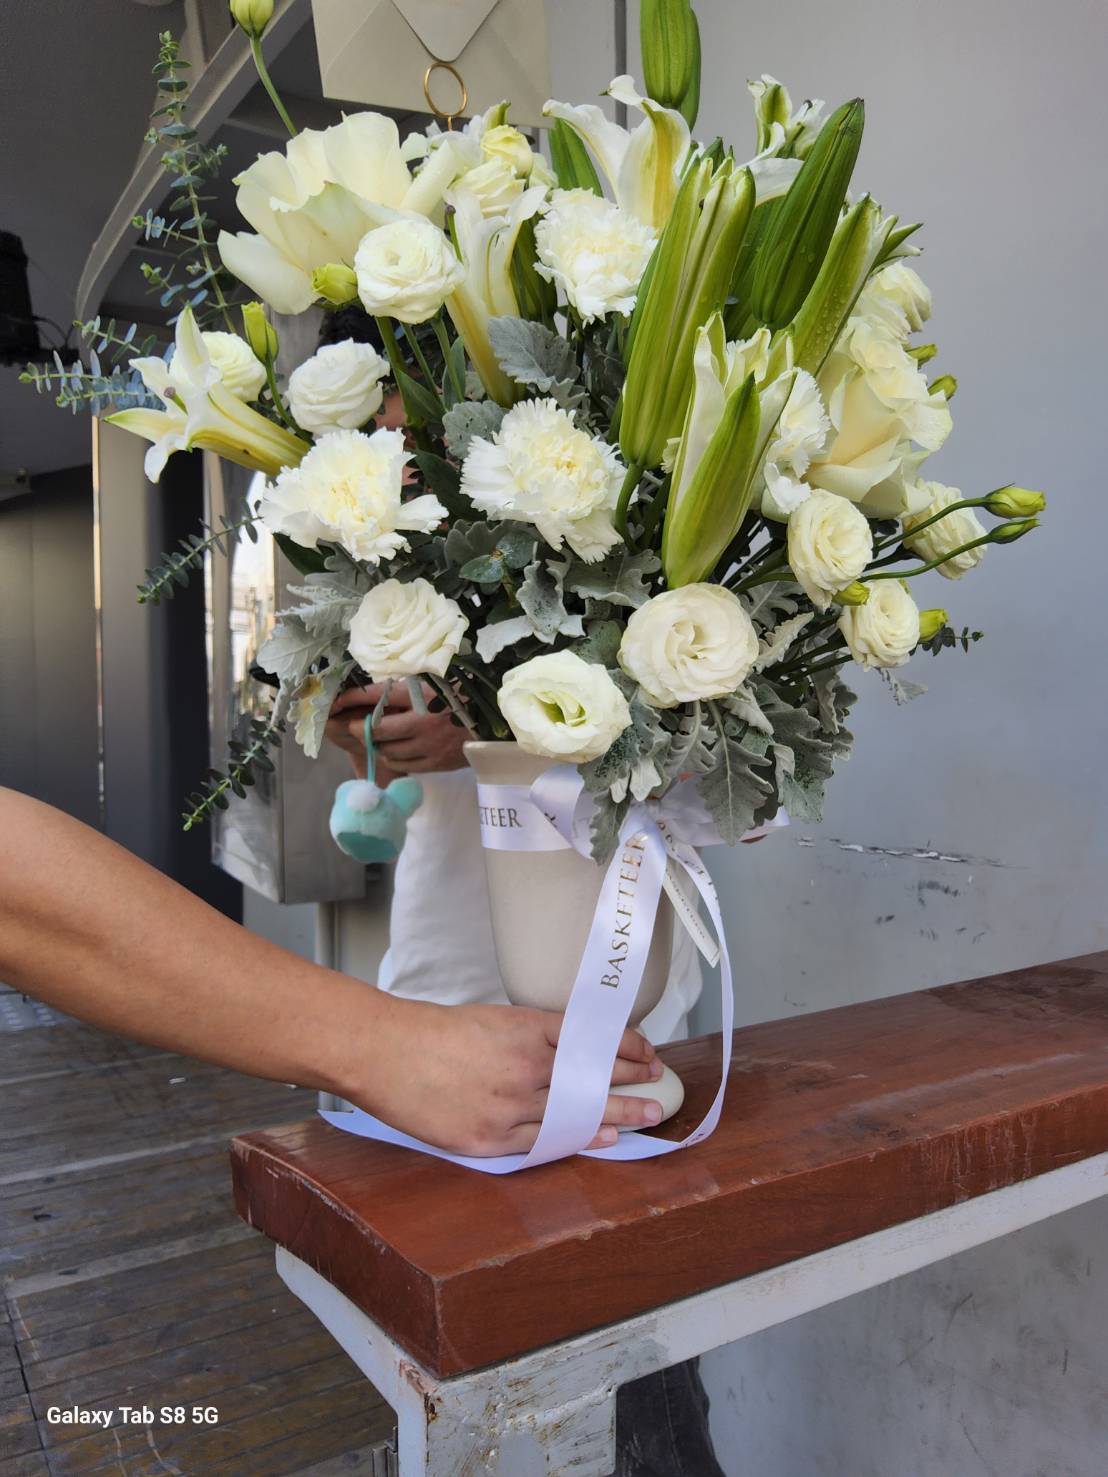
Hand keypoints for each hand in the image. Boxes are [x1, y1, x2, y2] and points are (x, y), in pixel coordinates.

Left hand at [326, 682, 468, 781]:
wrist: (494, 722)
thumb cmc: (460, 699)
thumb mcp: (435, 684)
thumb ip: (407, 688)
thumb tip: (371, 692)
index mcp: (422, 695)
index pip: (378, 695)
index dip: (353, 698)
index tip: (338, 702)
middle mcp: (422, 721)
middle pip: (376, 729)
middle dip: (362, 728)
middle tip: (358, 727)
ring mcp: (429, 745)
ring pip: (387, 751)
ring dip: (379, 746)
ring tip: (382, 739)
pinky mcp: (436, 763)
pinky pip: (403, 765)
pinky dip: (395, 759)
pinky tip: (398, 751)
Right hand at [350, 996, 665, 1155]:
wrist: (386, 1053)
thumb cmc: (433, 1032)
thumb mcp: (493, 1020)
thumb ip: (533, 1037)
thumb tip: (574, 1053)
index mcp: (525, 1030)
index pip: (592, 1039)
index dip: (626, 1046)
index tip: (647, 1051)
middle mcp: (524, 1067)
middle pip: (593, 1076)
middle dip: (632, 1080)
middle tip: (660, 1086)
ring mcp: (508, 1106)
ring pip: (576, 1112)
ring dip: (617, 1114)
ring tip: (648, 1116)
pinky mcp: (490, 1140)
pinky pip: (544, 1142)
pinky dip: (578, 1139)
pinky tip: (605, 1138)